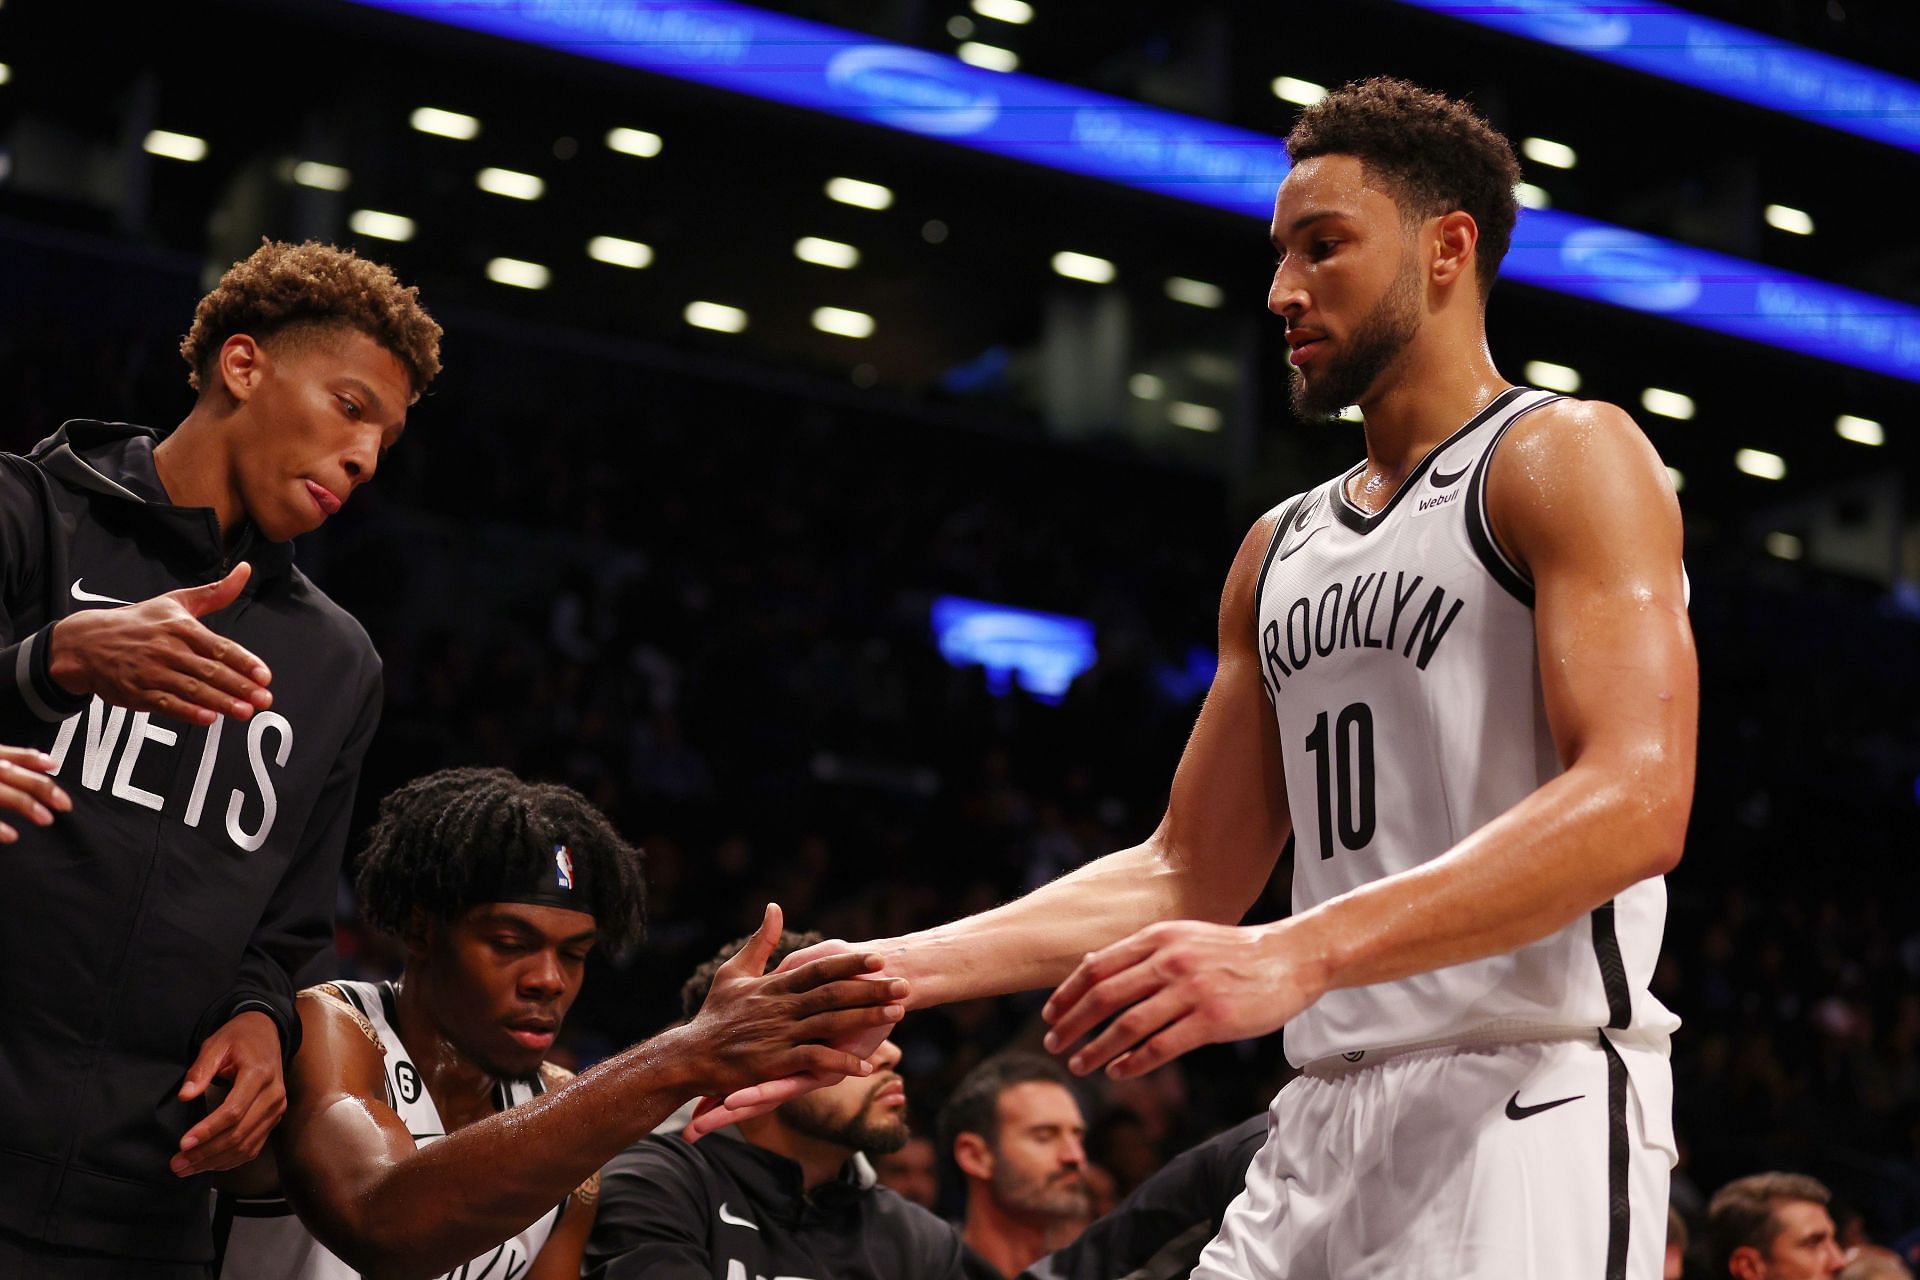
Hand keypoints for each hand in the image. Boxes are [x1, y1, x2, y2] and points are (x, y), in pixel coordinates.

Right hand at [0, 745, 70, 841]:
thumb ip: (6, 762)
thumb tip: (48, 764)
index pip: (6, 755)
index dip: (30, 759)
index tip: (54, 765)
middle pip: (9, 773)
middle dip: (40, 787)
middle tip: (65, 804)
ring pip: (0, 793)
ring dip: (26, 805)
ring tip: (47, 819)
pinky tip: (13, 836)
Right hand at [48, 563, 272, 725]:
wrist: (86, 642)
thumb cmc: (139, 622)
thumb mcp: (175, 602)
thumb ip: (215, 593)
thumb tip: (244, 570)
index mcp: (181, 627)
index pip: (220, 646)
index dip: (244, 662)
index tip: (265, 676)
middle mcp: (168, 649)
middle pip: (210, 670)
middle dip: (240, 687)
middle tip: (264, 700)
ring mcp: (151, 672)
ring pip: (192, 689)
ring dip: (221, 702)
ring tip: (245, 712)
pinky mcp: (137, 692)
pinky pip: (166, 704)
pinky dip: (188, 711)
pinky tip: (209, 719)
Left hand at [171, 1010, 286, 1176]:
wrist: (267, 1033)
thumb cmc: (239, 1038)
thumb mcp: (216, 1045)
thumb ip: (200, 1070)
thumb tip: (185, 1096)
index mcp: (259, 1074)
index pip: (234, 1111)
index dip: (208, 1130)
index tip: (183, 1143)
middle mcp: (273, 1095)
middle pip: (240, 1133)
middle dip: (206, 1152)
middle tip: (177, 1164)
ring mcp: (276, 1109)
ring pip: (247, 1145)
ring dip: (215, 1161)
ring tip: (187, 1168)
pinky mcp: (274, 1118)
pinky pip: (254, 1146)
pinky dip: (231, 1160)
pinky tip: (208, 1164)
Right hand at [677, 909, 904, 1141]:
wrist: (690, 1055)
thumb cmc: (714, 1014)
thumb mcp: (734, 972)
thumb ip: (759, 941)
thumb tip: (774, 907)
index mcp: (774, 985)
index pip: (819, 969)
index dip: (850, 963)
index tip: (879, 958)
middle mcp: (781, 1007)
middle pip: (833, 994)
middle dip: (871, 989)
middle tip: (905, 984)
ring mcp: (779, 1035)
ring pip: (830, 1023)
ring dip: (865, 1019)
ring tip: (897, 1014)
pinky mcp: (775, 1063)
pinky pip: (814, 1061)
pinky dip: (840, 1062)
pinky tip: (865, 1066)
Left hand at [1040, 919, 1325, 1079]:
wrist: (1291, 957)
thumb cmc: (1233, 952)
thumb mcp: (1183, 937)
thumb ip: (1141, 952)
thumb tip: (1090, 966)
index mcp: (1159, 938)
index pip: (1097, 966)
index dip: (1067, 993)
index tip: (1050, 1015)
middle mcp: (1171, 960)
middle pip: (1105, 995)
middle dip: (1072, 1024)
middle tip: (1052, 1044)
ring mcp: (1193, 990)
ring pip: (1129, 1025)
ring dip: (1097, 1049)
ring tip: (1079, 1065)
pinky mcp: (1214, 1019)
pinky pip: (1163, 1045)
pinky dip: (1135, 1062)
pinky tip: (1118, 1072)